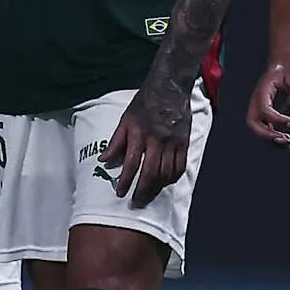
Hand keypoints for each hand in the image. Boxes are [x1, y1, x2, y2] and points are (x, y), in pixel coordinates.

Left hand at [96, 73, 196, 206]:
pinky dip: (173, 177)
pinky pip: (180, 166)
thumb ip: (115, 141)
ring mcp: (173, 142)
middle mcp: (156, 140)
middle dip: (142, 190)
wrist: (169, 88)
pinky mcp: (185, 142)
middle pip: (151, 172)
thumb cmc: (144, 103)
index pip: (131, 163)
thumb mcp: (125, 119)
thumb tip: (104, 160)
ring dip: (157, 186)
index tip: (120, 192)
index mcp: (138, 134)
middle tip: (136, 200)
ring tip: (148, 193)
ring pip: (167, 172)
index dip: (125, 181)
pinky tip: (165, 182)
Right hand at [247, 57, 289, 148]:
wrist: (283, 65)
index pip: (265, 110)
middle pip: (254, 122)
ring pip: (258, 128)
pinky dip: (274, 136)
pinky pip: (266, 127)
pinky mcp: (266, 113)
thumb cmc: (289, 70)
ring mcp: (260, 108)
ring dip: (272, 139)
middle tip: (286, 139)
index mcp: (263, 91)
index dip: (278, 120)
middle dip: (268, 134)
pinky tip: (288, 140)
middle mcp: (257, 101)